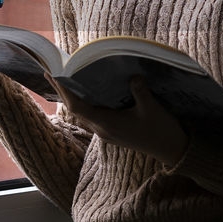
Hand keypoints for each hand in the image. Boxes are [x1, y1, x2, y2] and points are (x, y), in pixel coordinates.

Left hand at [47, 75, 188, 166]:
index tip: (54, 75)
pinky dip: (85, 102)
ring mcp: (107, 131)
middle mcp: (102, 129)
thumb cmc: (161, 130)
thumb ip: (140, 91)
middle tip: (50, 71)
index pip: (77, 107)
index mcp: (107, 124)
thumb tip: (132, 75)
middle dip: (62, 91)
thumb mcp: (152, 108)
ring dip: (72, 96)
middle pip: (75, 109)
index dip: (64, 91)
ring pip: (83, 112)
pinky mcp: (113, 131)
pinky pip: (93, 114)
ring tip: (64, 78)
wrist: (172, 150)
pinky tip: (87, 91)